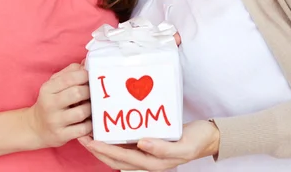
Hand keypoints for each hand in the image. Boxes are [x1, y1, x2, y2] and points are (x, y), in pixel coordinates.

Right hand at [27, 63, 91, 148]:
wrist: (36, 127)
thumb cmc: (51, 101)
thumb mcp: (54, 84)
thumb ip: (70, 72)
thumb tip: (87, 63)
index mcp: (47, 89)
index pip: (70, 77)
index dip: (85, 76)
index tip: (92, 77)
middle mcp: (49, 104)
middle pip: (78, 93)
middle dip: (90, 92)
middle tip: (94, 93)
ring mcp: (55, 121)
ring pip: (82, 112)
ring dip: (91, 109)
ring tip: (92, 107)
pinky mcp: (61, 136)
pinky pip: (82, 129)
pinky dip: (90, 125)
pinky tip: (90, 120)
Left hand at [78, 120, 219, 170]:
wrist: (209, 137)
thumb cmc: (197, 141)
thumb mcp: (183, 146)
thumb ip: (163, 149)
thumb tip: (141, 145)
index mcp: (152, 163)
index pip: (121, 158)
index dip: (103, 150)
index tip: (88, 140)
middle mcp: (146, 159)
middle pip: (115, 157)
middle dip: (96, 149)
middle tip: (81, 135)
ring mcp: (147, 152)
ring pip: (119, 151)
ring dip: (102, 144)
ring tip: (89, 131)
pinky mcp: (149, 144)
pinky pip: (127, 143)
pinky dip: (115, 137)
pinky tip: (108, 127)